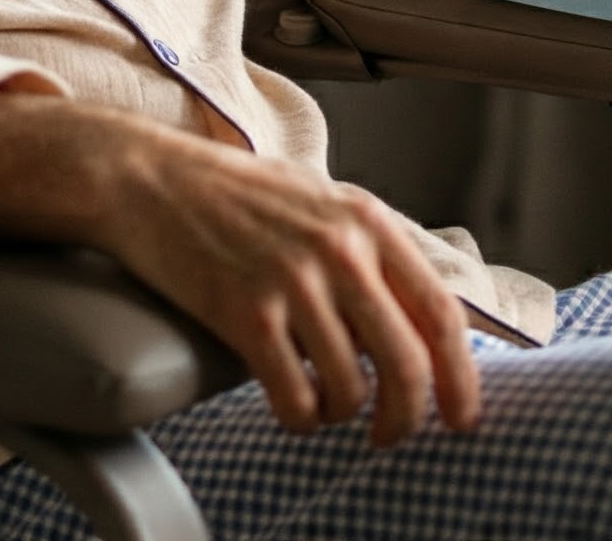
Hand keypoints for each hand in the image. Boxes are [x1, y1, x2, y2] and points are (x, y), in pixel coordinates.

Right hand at [98, 131, 480, 443]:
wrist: (151, 177)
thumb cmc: (234, 193)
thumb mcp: (318, 199)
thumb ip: (368, 248)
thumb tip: (417, 317)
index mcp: (365, 220)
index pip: (439, 312)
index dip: (460, 378)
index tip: (461, 417)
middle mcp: (339, 249)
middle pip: (408, 364)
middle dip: (406, 417)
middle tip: (388, 434)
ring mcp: (293, 282)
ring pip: (351, 391)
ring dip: (341, 415)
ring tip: (320, 403)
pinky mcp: (246, 313)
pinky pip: (296, 400)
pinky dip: (300, 418)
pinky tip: (289, 403)